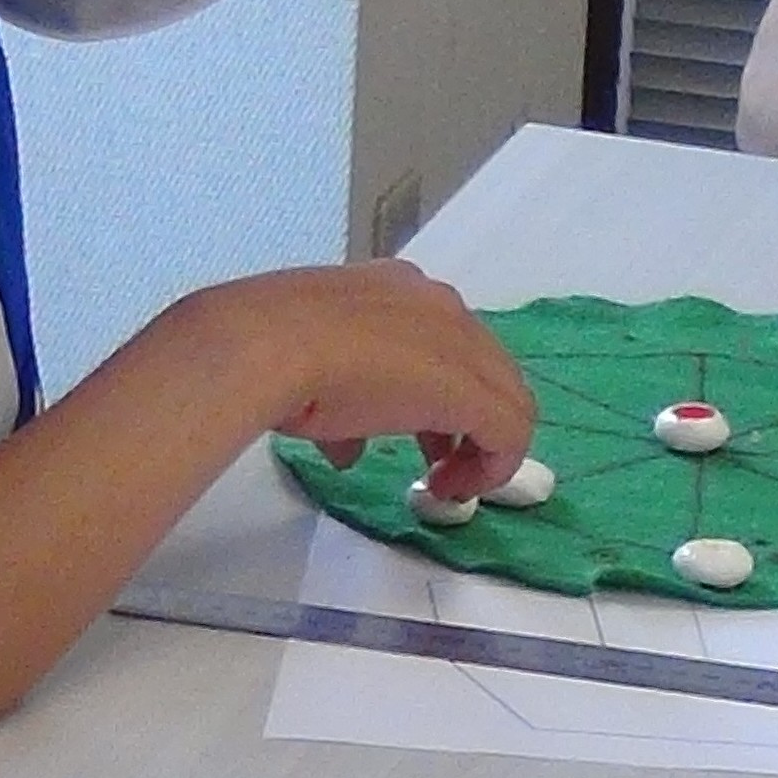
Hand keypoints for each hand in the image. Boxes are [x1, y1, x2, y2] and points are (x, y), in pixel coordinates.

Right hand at [210, 260, 538, 496]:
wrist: (267, 345)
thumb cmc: (273, 348)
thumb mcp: (308, 371)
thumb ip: (341, 407)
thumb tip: (345, 449)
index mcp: (396, 289)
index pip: (442, 342)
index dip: (436, 395)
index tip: (416, 434)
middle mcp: (437, 305)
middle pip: (480, 368)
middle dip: (462, 421)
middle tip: (438, 465)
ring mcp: (461, 342)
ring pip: (503, 397)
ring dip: (478, 444)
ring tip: (446, 481)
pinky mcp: (471, 389)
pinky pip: (510, 431)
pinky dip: (491, 467)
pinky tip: (456, 489)